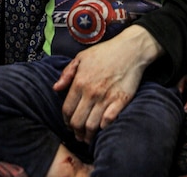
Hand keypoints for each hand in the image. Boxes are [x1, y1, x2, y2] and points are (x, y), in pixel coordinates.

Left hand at [53, 26, 158, 143]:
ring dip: (88, 134)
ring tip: (87, 137)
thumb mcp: (81, 57)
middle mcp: (91, 92)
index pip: (67, 109)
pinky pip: (108, 121)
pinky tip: (101, 128)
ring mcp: (106, 98)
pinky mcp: (120, 101)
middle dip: (75, 131)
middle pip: (77, 121)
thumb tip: (56, 88)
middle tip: (77, 134)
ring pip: (91, 125)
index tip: (68, 124)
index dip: (65, 120)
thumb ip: (67, 73)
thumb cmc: (106, 52)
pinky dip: (103, 128)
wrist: (131, 50)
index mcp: (79, 82)